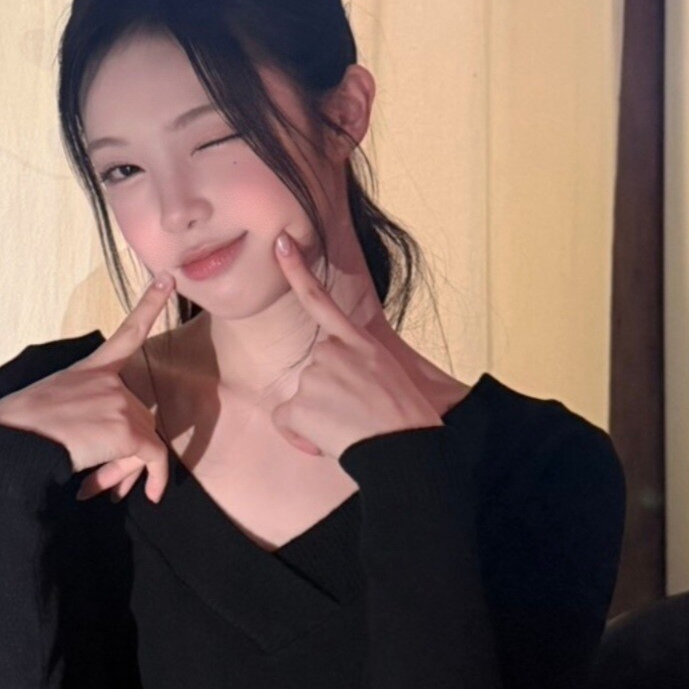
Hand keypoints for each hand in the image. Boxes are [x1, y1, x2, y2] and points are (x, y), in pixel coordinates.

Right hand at [0, 271, 176, 502]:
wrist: (9, 444)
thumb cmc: (18, 431)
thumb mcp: (51, 408)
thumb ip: (85, 416)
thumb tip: (111, 453)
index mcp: (87, 370)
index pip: (125, 334)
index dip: (149, 305)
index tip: (166, 278)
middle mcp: (106, 381)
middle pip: (140, 417)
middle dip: (127, 451)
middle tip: (102, 482)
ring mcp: (116, 401)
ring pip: (144, 441)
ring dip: (127, 469)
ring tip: (96, 488)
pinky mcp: (124, 428)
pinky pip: (153, 457)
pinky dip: (155, 477)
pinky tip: (152, 495)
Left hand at [269, 231, 442, 460]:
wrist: (408, 446)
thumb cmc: (406, 421)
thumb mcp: (388, 375)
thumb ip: (358, 368)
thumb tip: (336, 387)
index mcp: (358, 343)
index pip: (320, 300)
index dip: (296, 269)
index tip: (280, 242)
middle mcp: (332, 352)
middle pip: (311, 374)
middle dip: (325, 398)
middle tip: (358, 417)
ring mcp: (314, 375)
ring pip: (300, 402)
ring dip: (318, 420)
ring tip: (351, 429)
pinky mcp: (300, 403)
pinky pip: (287, 422)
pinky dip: (302, 438)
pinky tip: (329, 442)